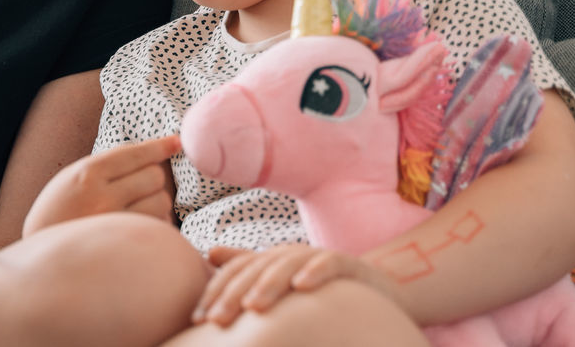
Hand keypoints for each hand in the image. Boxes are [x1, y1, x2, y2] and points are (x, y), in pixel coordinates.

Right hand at [22, 134, 179, 234]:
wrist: (42, 261)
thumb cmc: (58, 214)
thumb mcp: (71, 179)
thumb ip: (105, 166)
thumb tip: (149, 154)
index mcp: (86, 174)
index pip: (134, 153)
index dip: (160, 146)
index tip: (176, 142)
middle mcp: (102, 196)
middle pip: (154, 176)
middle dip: (152, 178)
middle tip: (137, 187)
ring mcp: (115, 224)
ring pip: (162, 201)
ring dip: (156, 202)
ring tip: (135, 208)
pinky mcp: (127, 246)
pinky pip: (160, 227)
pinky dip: (156, 223)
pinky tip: (137, 227)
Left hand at [192, 245, 400, 326]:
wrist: (376, 291)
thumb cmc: (319, 292)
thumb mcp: (281, 285)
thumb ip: (247, 268)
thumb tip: (208, 254)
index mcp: (271, 262)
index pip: (237, 273)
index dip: (216, 292)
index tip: (198, 320)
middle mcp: (291, 255)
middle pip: (256, 270)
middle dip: (234, 294)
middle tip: (217, 320)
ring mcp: (318, 258)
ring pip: (288, 266)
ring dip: (269, 285)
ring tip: (252, 307)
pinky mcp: (349, 264)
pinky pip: (330, 264)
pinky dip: (315, 271)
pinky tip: (302, 286)